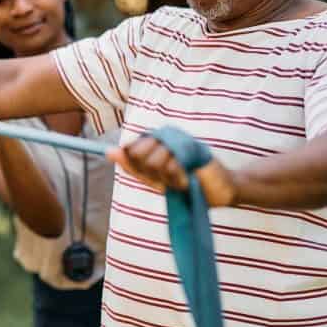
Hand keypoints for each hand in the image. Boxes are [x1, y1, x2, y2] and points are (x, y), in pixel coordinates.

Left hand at [106, 134, 238, 206]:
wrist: (219, 190)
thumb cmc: (187, 184)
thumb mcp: (156, 180)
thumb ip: (133, 166)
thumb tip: (108, 151)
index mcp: (153, 142)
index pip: (129, 150)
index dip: (137, 167)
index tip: (154, 176)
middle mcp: (164, 136)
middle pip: (137, 154)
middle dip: (151, 174)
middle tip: (170, 179)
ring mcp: (177, 140)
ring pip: (153, 161)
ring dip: (167, 178)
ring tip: (182, 179)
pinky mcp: (190, 147)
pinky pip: (171, 164)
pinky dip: (177, 178)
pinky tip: (187, 179)